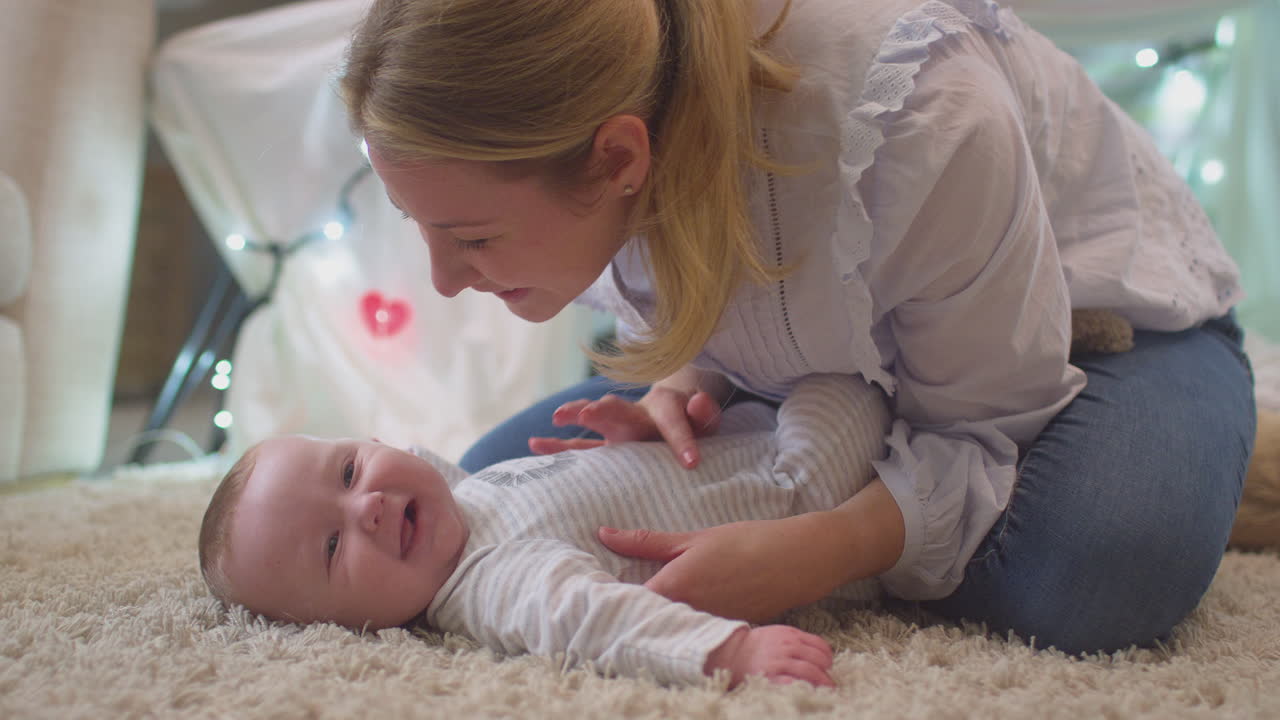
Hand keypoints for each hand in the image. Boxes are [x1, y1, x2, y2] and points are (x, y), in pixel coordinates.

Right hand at [528, 386, 721, 467]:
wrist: (672, 414)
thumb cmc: (691, 422)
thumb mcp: (705, 420)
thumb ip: (705, 413)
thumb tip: (700, 402)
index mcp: (665, 409)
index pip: (674, 422)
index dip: (684, 440)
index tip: (692, 461)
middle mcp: (635, 415)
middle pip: (620, 409)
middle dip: (606, 410)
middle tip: (592, 412)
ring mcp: (616, 429)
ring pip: (593, 421)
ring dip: (575, 416)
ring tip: (557, 416)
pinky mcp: (604, 445)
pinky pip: (579, 445)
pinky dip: (558, 445)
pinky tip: (535, 445)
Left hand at [598, 480, 904, 622]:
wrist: (796, 559)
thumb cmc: (745, 541)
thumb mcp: (693, 537)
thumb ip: (646, 541)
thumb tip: (604, 534)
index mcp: (673, 586)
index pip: (627, 603)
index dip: (606, 601)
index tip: (585, 597)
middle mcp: (687, 613)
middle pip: (645, 620)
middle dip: (626, 614)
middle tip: (602, 607)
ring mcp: (706, 626)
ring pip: (668, 629)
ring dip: (653, 621)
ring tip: (633, 610)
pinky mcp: (723, 633)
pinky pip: (692, 632)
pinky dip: (680, 626)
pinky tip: (673, 617)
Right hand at [704, 626, 834, 687]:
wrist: (733, 652)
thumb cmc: (758, 645)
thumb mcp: (778, 633)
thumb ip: (797, 639)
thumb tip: (819, 652)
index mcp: (790, 634)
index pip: (819, 644)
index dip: (828, 656)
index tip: (828, 664)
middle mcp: (786, 646)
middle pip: (817, 658)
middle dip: (826, 670)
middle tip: (828, 679)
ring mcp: (779, 661)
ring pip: (809, 670)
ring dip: (822, 681)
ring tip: (827, 688)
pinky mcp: (770, 676)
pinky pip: (792, 682)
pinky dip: (804, 686)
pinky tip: (810, 691)